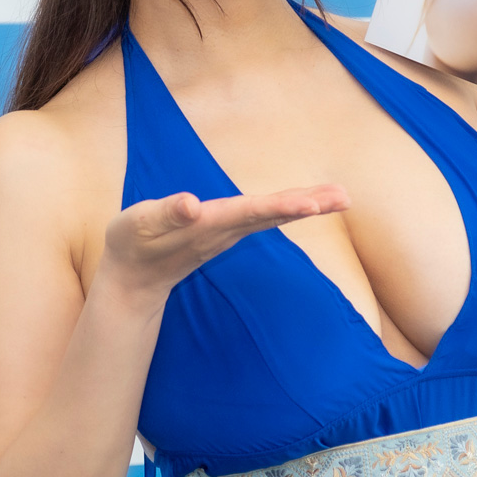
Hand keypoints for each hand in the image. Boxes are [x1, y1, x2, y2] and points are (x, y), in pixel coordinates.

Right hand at [97, 183, 349, 316]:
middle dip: (309, 205)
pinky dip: (290, 207)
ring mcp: (229, 233)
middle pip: (274, 215)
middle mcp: (226, 230)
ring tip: (340, 197)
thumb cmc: (132, 244)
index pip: (251, 212)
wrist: (133, 279)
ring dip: (307, 205)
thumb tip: (191, 203)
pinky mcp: (227, 231)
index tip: (312, 205)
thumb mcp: (139, 225)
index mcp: (208, 225)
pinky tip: (309, 202)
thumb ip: (166, 214)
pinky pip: (266, 217)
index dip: (282, 207)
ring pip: (274, 216)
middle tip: (344, 197)